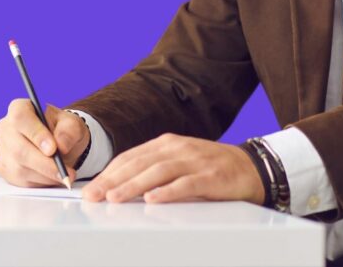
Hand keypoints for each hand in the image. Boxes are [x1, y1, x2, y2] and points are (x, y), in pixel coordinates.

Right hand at [0, 99, 89, 186]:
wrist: (58, 144)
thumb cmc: (62, 129)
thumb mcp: (72, 124)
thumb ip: (69, 130)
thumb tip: (61, 145)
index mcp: (19, 108)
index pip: (20, 118)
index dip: (36, 134)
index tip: (53, 149)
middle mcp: (5, 128)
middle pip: (18, 149)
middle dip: (44, 164)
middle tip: (65, 172)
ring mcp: (2, 150)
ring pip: (19, 168)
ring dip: (44, 176)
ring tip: (64, 176)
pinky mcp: (4, 169)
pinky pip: (20, 181)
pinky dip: (39, 182)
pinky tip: (52, 178)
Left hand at [82, 133, 265, 204]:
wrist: (250, 167)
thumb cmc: (210, 168)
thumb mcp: (179, 162)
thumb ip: (154, 169)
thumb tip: (120, 186)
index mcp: (166, 144)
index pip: (131, 157)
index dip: (109, 172)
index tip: (92, 188)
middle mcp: (178, 148)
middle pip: (140, 163)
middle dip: (114, 180)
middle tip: (95, 195)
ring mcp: (194, 161)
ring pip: (158, 172)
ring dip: (134, 185)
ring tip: (116, 198)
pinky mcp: (210, 176)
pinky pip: (186, 183)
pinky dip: (168, 191)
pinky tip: (153, 199)